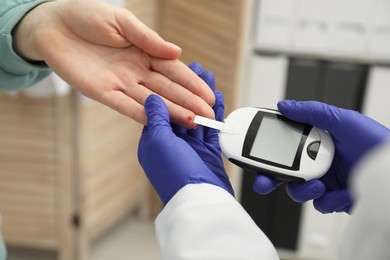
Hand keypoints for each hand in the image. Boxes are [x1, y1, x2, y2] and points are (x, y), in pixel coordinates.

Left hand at [13, 0, 214, 127]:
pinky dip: (141, 115)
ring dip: (171, 112)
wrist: (53, 24)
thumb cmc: (87, 15)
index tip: (209, 97)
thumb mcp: (122, 22)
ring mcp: (120, 83)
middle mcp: (136, 70)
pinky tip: (159, 123)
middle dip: (189, 103)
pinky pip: (124, 105)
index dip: (192, 84)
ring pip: (151, 101)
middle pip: (167, 89)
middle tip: (208, 117)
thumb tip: (178, 52)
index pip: (174, 71)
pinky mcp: (101, 92)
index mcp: (144, 52)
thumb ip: (148, 39)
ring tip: (192, 123)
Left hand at [138, 64, 232, 203]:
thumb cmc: (173, 174)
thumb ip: (156, 118)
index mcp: (154, 140)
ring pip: (198, 115)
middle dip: (189, 88)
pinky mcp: (207, 152)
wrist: (198, 200)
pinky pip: (211, 129)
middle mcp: (171, 143)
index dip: (168, 88)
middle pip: (181, 108)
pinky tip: (218, 98)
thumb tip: (150, 97)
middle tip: (198, 68)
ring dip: (203, 97)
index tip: (175, 71)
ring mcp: (190, 147)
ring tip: (209, 77)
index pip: (161, 108)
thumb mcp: (158, 142)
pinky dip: (215, 113)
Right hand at [254, 100, 388, 212]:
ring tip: (319, 185)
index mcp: (315, 141)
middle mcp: (317, 161)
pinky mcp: (335, 198)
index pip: (283, 144)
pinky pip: (321, 204)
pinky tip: (344, 192)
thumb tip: (283, 106)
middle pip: (283, 171)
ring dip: (304, 190)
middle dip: (268, 178)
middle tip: (262, 181)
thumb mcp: (343, 120)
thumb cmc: (375, 142)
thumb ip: (312, 111)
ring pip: (298, 191)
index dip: (265, 148)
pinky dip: (330, 200)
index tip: (252, 150)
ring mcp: (326, 181)